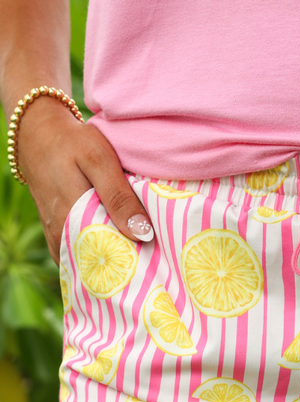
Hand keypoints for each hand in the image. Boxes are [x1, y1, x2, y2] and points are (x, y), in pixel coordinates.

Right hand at [16, 99, 153, 264]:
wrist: (38, 135)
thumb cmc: (72, 143)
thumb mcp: (99, 161)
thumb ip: (120, 197)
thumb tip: (143, 234)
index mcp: (73, 218)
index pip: (109, 255)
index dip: (135, 263)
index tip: (160, 262)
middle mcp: (61, 234)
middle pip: (101, 263)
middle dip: (128, 266)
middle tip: (157, 263)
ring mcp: (57, 237)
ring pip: (90, 261)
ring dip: (114, 261)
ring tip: (143, 260)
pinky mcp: (56, 234)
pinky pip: (79, 255)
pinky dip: (99, 255)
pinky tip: (120, 250)